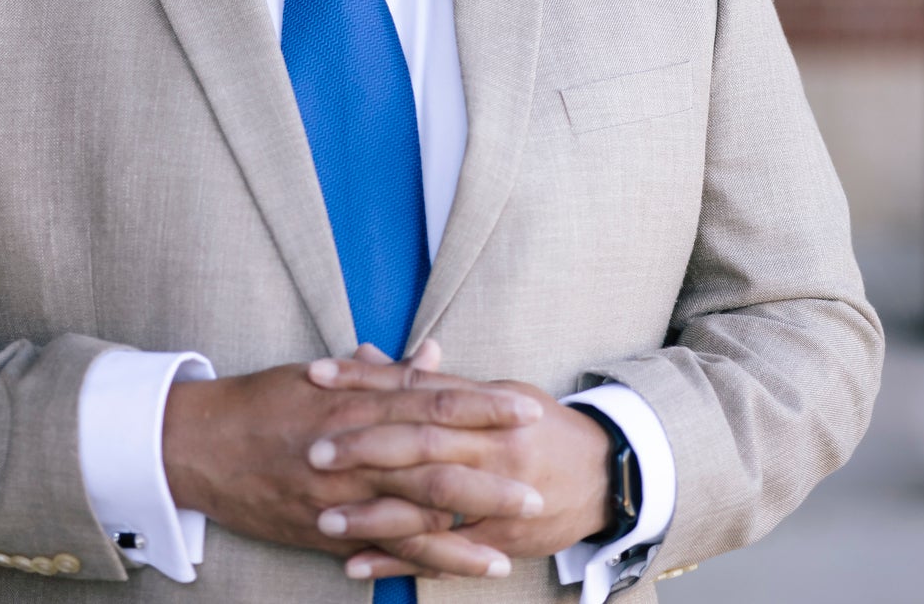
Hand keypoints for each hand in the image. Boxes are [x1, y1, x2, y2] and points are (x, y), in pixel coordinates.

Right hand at [160, 341, 546, 575]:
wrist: (199, 446)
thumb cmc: (264, 402)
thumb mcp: (323, 376)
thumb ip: (383, 372)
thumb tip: (434, 356)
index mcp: (357, 401)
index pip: (435, 400)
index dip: (485, 405)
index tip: (527, 408)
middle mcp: (355, 447)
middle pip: (437, 458)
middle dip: (493, 470)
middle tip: (539, 479)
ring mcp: (343, 493)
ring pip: (419, 507)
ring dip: (475, 519)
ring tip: (521, 524)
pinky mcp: (329, 529)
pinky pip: (390, 546)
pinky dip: (435, 555)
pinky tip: (473, 563)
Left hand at [304, 349, 612, 581]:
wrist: (609, 474)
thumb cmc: (541, 426)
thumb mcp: (495, 393)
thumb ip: (434, 382)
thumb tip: (376, 358)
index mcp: (488, 406)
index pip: (418, 388)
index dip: (367, 381)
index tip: (318, 376)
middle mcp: (493, 448)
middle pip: (422, 445)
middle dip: (365, 449)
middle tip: (314, 452)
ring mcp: (498, 497)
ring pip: (430, 507)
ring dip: (374, 515)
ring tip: (323, 519)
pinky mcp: (501, 540)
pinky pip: (446, 555)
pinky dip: (400, 562)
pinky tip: (357, 565)